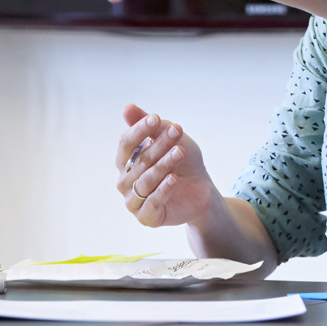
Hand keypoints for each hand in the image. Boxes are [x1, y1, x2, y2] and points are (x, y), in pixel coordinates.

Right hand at [115, 103, 218, 228]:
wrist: (201, 189)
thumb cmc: (183, 162)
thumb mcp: (171, 139)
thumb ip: (151, 126)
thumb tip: (127, 108)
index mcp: (126, 162)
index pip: (126, 144)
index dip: (139, 130)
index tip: (156, 119)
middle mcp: (125, 181)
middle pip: (139, 161)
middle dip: (159, 144)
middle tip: (177, 131)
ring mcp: (133, 201)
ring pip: (146, 180)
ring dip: (163, 164)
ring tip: (180, 151)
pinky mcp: (147, 217)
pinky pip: (152, 202)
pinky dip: (163, 189)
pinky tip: (173, 178)